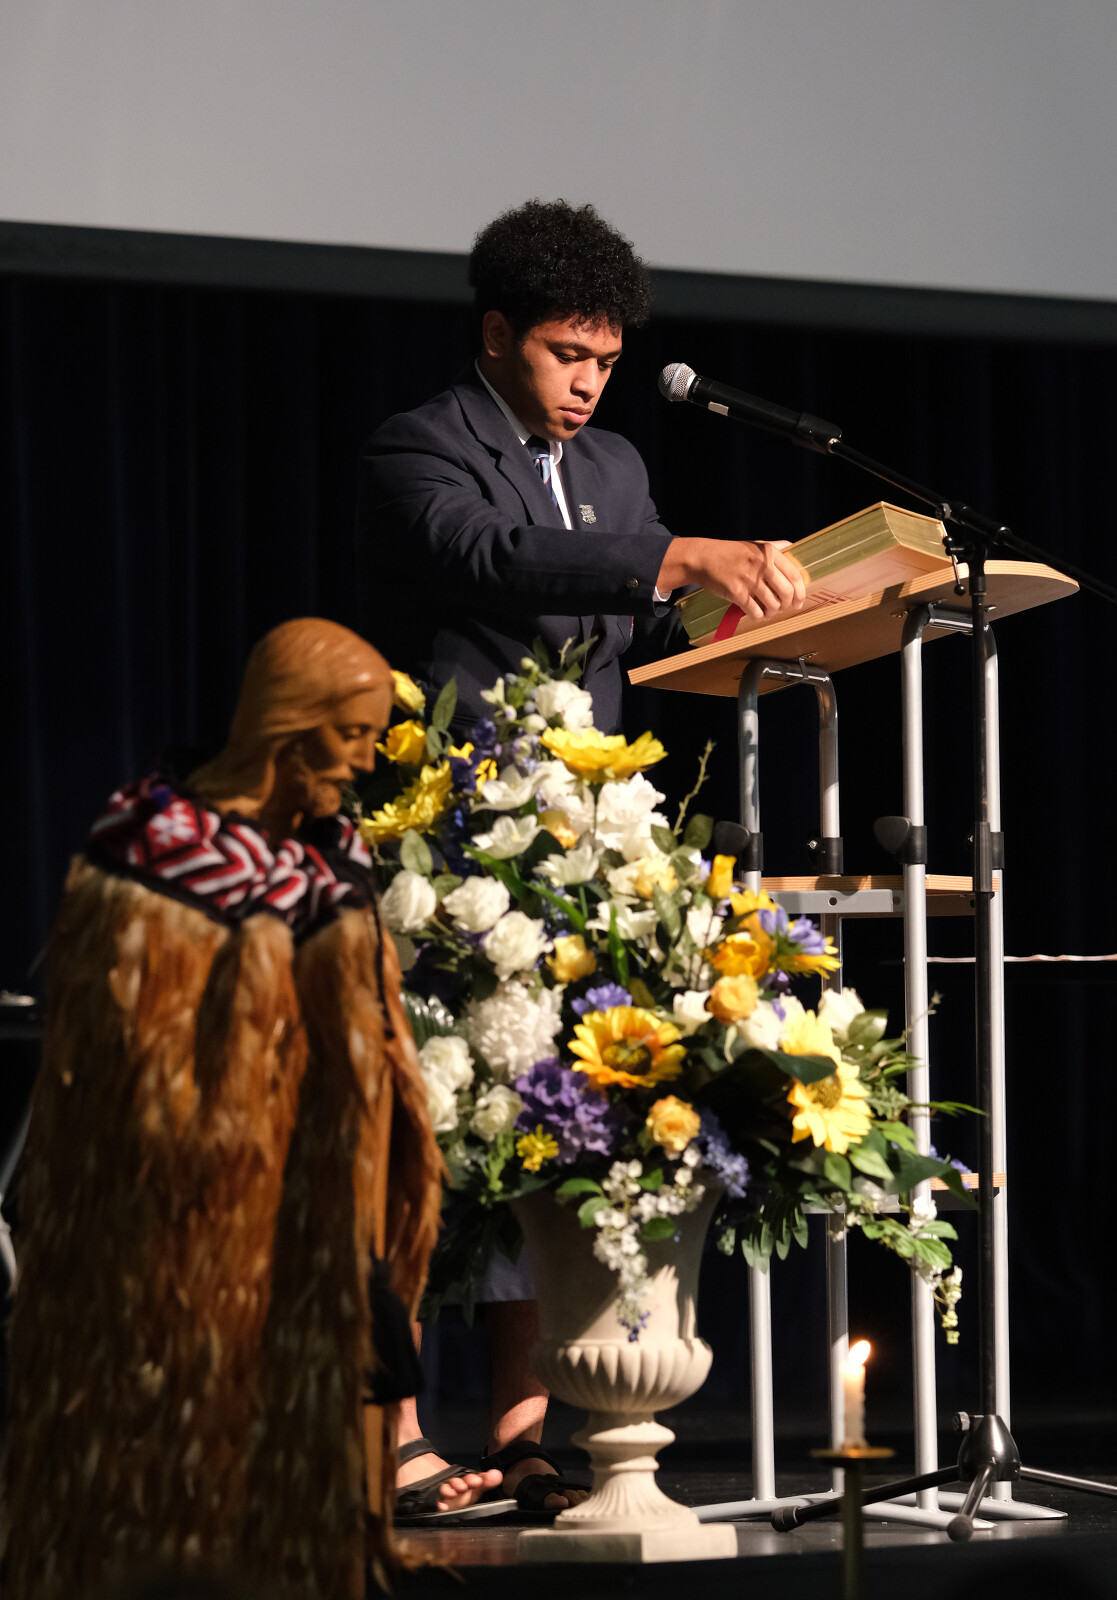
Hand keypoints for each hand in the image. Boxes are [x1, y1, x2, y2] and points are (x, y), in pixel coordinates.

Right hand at [656, 537, 806, 620]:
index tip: (799, 602)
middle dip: (787, 605)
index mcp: (769, 553)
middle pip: (786, 593)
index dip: (800, 593)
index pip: (794, 576)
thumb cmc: (730, 552)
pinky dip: (759, 616)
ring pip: (772, 604)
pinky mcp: (736, 592)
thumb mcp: (755, 544)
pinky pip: (755, 611)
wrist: (703, 557)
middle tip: (782, 608)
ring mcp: (749, 579)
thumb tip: (794, 549)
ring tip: (768, 612)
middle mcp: (762, 565)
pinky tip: (757, 615)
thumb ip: (776, 547)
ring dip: (772, 612)